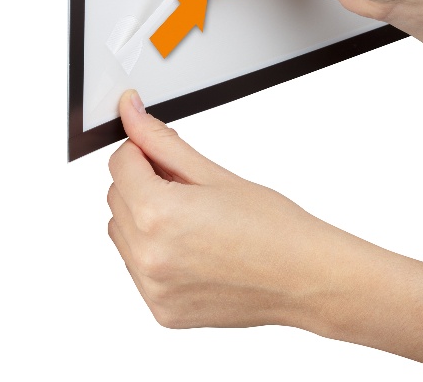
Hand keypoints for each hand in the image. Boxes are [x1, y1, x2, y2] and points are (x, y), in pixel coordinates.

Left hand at [107, 90, 342, 329]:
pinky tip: (192, 246)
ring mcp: (153, 289)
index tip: (159, 150)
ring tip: (192, 218)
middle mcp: (148, 256)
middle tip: (185, 185)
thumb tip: (130, 111)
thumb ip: (163, 142)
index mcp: (159, 215)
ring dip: (144, 217)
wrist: (305, 277)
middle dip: (142, 182)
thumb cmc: (273, 225)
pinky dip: (155, 250)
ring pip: (123, 234)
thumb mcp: (215, 174)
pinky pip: (137, 267)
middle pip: (117, 198)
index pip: (120, 164)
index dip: (140, 149)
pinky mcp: (162, 310)